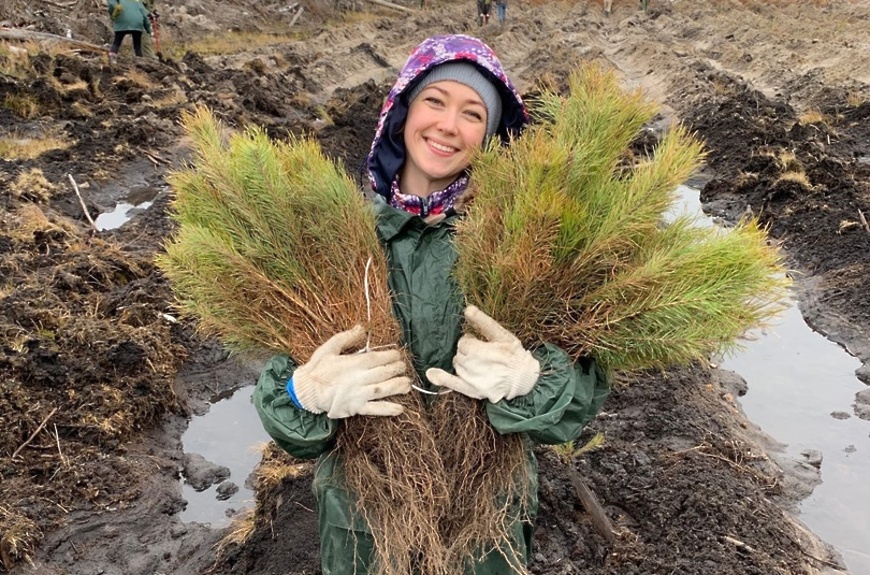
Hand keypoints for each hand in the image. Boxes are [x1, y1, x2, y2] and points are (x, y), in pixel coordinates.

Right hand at [291, 326, 410, 417]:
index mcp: (353, 363)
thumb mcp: (329, 348)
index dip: (391, 356)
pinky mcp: (356, 408)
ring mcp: (358, 394)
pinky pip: (375, 409)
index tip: (397, 355)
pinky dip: (388, 409)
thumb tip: (361, 328)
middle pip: (384, 373)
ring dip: (398, 387)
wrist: (305, 392)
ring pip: (383, 390)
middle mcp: (358, 378)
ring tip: (407, 385)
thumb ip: (346, 338)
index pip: (377, 358)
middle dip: (397, 369)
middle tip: (403, 367)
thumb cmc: (317, 369)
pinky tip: (400, 408)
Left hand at [426, 306, 539, 402]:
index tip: (482, 344)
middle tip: (483, 354)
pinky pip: (451, 383)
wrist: (524, 378)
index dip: (472, 342)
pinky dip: (441, 378)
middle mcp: (471, 365)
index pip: (463, 342)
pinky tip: (431, 374)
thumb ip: (482, 322)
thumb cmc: (514, 354)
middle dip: (468, 352)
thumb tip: (467, 308)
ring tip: (480, 365)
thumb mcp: (501, 334)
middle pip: (459, 353)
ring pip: (457, 365)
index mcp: (477, 350)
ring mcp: (470, 379)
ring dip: (464, 363)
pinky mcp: (471, 390)